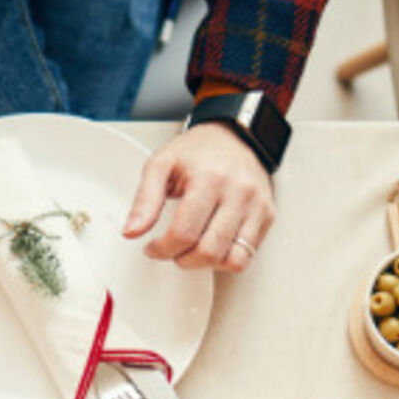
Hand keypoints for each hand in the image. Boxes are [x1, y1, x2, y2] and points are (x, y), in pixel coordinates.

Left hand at [123, 124, 274, 272]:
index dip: (162, 249)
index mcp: (210, 178)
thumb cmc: (199, 151)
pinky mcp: (266, 216)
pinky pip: (246, 256)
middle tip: (173, 250)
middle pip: (208, 251)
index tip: (153, 248)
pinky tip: (213, 245)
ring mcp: (256, 205)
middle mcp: (238, 191)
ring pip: (231, 260)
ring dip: (206, 264)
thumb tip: (132, 231)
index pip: (184, 233)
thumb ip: (144, 199)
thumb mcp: (162, 165)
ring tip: (194, 248)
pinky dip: (226, 260)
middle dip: (183, 259)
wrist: (235, 134)